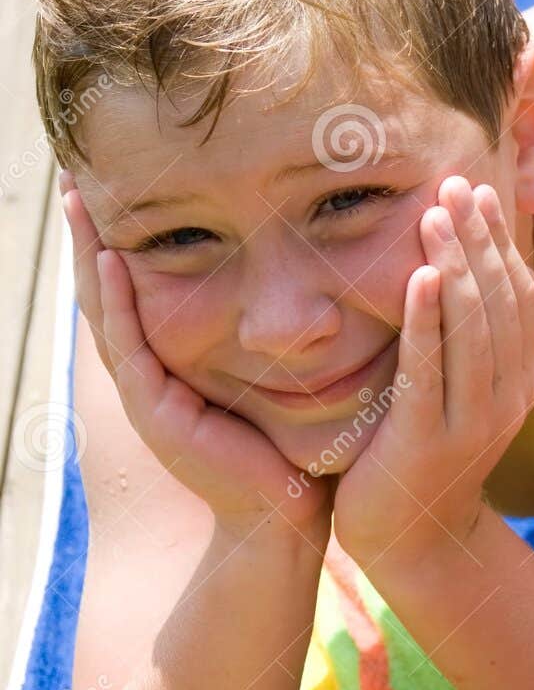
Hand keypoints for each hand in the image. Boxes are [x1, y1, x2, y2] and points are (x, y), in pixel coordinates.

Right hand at [59, 171, 332, 534]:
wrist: (289, 512)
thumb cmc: (295, 444)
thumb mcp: (278, 374)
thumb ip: (276, 333)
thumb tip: (304, 282)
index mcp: (177, 363)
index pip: (141, 288)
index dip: (125, 238)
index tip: (115, 185)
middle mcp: (154, 373)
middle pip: (110, 290)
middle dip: (91, 233)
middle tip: (73, 176)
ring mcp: (150, 392)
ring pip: (107, 309)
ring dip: (88, 253)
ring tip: (75, 200)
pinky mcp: (159, 411)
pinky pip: (130, 345)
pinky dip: (116, 301)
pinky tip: (108, 260)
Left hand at [332, 176, 533, 564]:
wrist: (414, 542)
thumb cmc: (422, 459)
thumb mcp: (456, 396)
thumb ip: (461, 344)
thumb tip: (449, 274)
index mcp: (518, 380)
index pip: (516, 295)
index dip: (500, 241)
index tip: (480, 191)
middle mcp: (507, 396)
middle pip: (499, 299)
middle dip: (478, 238)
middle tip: (457, 183)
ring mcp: (473, 420)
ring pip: (472, 326)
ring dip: (455, 263)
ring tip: (438, 214)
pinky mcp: (429, 439)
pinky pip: (431, 367)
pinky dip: (426, 317)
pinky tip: (417, 275)